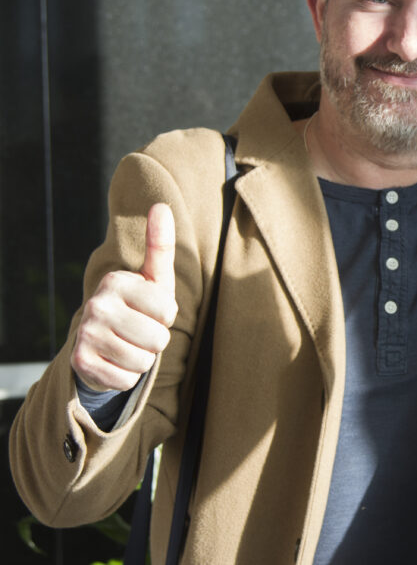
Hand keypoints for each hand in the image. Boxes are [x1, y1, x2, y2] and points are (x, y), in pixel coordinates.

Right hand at [70, 204, 177, 391]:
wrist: (100, 341)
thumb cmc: (138, 305)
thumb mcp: (154, 277)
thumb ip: (159, 244)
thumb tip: (162, 206)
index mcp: (116, 281)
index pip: (168, 312)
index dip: (166, 317)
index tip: (149, 311)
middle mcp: (96, 305)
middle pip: (158, 339)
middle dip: (156, 341)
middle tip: (138, 331)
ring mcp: (84, 334)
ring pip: (143, 362)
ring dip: (142, 359)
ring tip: (128, 345)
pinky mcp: (80, 363)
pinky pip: (126, 380)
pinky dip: (127, 376)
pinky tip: (114, 361)